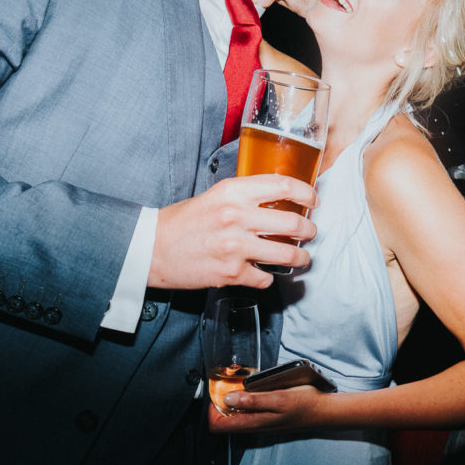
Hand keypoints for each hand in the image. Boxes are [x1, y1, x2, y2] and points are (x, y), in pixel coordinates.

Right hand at [149, 174, 317, 289]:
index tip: (313, 199)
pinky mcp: (231, 273)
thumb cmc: (182, 221)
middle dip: (309, 230)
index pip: (282, 186)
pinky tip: (263, 274)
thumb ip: (245, 196)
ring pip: (287, 254)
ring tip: (301, 258)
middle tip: (310, 232)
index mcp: (232, 192)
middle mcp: (236, 217)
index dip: (306, 193)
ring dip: (300, 258)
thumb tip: (278, 200)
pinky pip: (264, 278)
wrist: (151, 249)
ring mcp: (235, 247)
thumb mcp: (214, 196)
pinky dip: (267, 278)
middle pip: (293, 224)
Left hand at [207, 386, 327, 433]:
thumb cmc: (305, 405)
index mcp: (254, 423)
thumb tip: (229, 399)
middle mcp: (254, 426)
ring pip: (235, 417)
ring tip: (235, 384)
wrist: (324, 411)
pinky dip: (243, 402)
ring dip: (231, 402)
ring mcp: (261, 423)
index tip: (214, 392)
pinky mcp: (268, 418)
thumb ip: (253, 400)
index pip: (218, 426)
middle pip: (224, 422)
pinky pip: (247, 413)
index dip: (210, 410)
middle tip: (223, 385)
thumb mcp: (279, 398)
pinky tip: (252, 389)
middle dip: (218, 404)